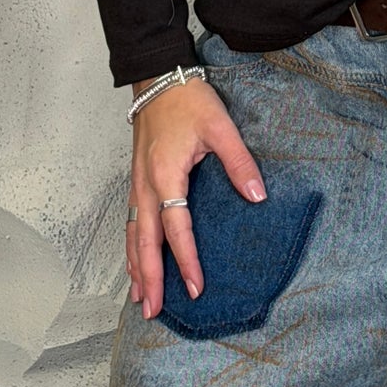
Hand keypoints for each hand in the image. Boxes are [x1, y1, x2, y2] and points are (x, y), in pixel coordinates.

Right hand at [127, 76, 262, 320]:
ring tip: (140, 298)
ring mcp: (137, 183)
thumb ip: (239, 162)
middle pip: (143, 241)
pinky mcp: (136, 180)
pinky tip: (135, 262)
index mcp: (165, 173)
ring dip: (136, 268)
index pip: (176, 227)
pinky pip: (130, 222)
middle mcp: (145, 184)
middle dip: (149, 278)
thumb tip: (257, 195)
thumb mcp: (220, 126)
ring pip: (132, 234)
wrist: (157, 76)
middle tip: (152, 311)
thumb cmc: (187, 99)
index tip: (195, 286)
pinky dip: (131, 247)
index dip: (185, 259)